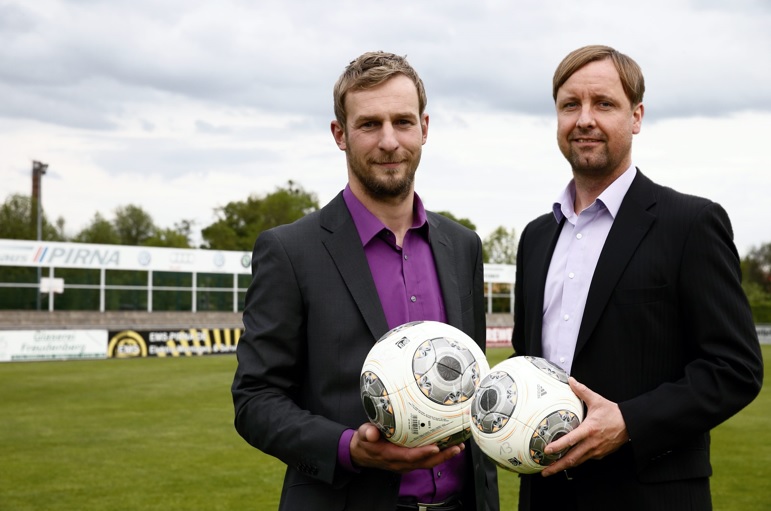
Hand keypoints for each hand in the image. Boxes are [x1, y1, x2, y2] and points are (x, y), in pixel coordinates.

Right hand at [349, 423, 463, 473]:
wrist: (361, 453)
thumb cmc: (364, 442)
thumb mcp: (362, 435)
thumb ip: (367, 433)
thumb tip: (371, 432)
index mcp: (390, 456)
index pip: (408, 456)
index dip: (422, 453)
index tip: (435, 447)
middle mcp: (400, 463)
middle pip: (424, 463)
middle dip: (441, 456)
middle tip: (456, 447)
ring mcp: (406, 463)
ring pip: (428, 463)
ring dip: (444, 456)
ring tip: (458, 447)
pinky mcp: (410, 461)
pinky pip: (426, 460)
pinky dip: (438, 455)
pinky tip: (448, 446)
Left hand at [540, 377, 628, 476]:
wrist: (631, 424)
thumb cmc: (614, 413)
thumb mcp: (597, 400)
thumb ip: (582, 391)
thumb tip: (571, 380)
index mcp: (589, 429)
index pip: (571, 440)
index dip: (558, 446)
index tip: (547, 451)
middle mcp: (592, 443)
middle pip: (572, 458)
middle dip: (557, 466)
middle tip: (544, 472)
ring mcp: (596, 451)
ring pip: (578, 461)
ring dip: (564, 467)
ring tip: (552, 469)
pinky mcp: (600, 455)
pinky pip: (585, 459)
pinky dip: (575, 462)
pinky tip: (567, 461)